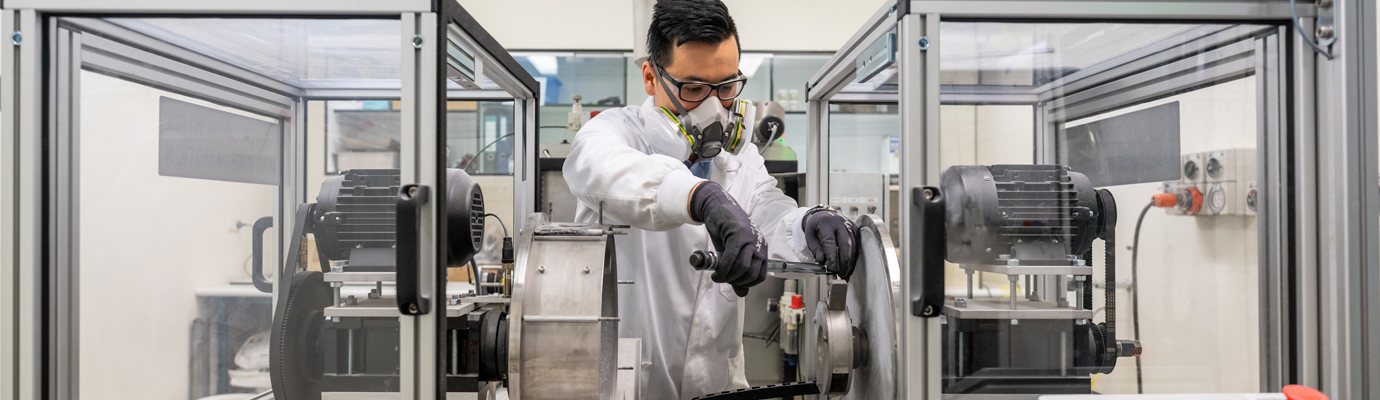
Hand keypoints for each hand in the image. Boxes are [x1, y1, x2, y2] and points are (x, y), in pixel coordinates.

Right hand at [690, 181, 767, 295]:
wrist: (717, 207)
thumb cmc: (725, 231)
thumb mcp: (733, 254)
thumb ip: (738, 272)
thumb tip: (743, 293)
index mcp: (761, 250)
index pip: (761, 276)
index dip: (747, 284)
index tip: (734, 283)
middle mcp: (759, 244)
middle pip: (752, 273)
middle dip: (736, 282)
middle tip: (723, 280)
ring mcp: (750, 239)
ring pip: (742, 267)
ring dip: (728, 276)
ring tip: (718, 276)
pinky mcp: (738, 234)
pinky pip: (731, 257)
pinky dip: (723, 268)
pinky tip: (716, 271)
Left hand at [803, 208, 858, 279]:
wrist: (823, 215)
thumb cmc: (816, 228)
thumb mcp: (810, 237)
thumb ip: (816, 249)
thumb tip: (822, 262)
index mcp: (826, 224)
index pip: (830, 242)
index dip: (832, 257)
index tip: (832, 269)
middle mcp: (840, 223)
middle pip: (845, 244)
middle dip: (844, 261)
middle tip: (841, 274)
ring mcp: (849, 225)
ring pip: (853, 245)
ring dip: (851, 261)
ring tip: (846, 273)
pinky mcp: (855, 229)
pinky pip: (857, 244)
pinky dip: (854, 256)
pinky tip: (851, 266)